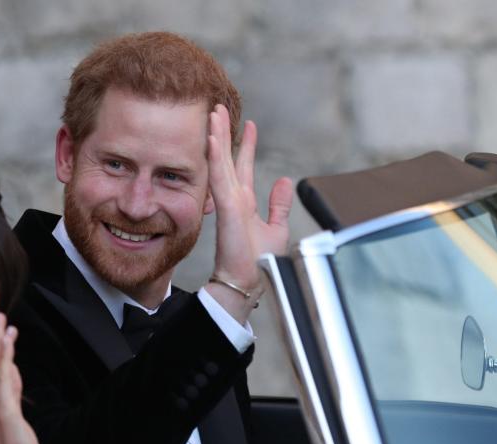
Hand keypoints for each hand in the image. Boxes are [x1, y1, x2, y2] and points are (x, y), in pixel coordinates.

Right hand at [206, 104, 294, 320]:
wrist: (248, 282)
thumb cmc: (259, 263)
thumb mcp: (276, 228)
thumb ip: (279, 205)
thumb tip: (284, 181)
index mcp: (244, 203)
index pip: (243, 166)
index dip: (245, 145)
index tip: (249, 124)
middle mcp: (234, 199)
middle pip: (227, 158)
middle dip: (223, 133)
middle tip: (219, 108)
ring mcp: (228, 202)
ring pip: (220, 162)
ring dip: (216, 137)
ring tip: (213, 113)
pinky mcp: (227, 208)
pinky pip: (219, 177)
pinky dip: (215, 157)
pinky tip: (212, 138)